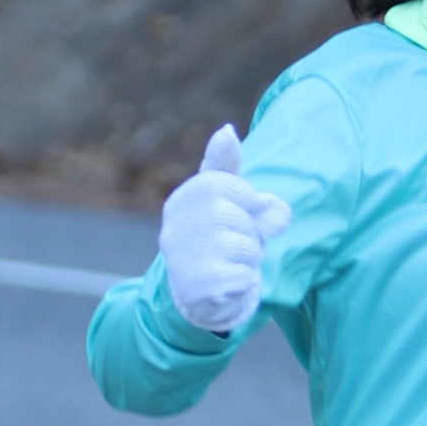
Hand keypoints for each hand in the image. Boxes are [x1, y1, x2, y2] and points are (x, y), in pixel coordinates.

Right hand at [159, 123, 291, 332]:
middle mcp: (175, 227)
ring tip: (232, 261)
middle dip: (250, 231)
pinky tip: (230, 281)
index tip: (244, 210)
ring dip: (251, 257)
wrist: (200, 294)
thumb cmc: (217, 237)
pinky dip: (246, 280)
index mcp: (181, 201)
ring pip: (246, 246)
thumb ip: (227, 168)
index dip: (246, 199)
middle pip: (238, 216)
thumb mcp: (222, 198)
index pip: (225, 184)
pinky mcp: (199, 287)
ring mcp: (184, 258)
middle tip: (237, 242)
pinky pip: (245, 275)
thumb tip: (226, 132)